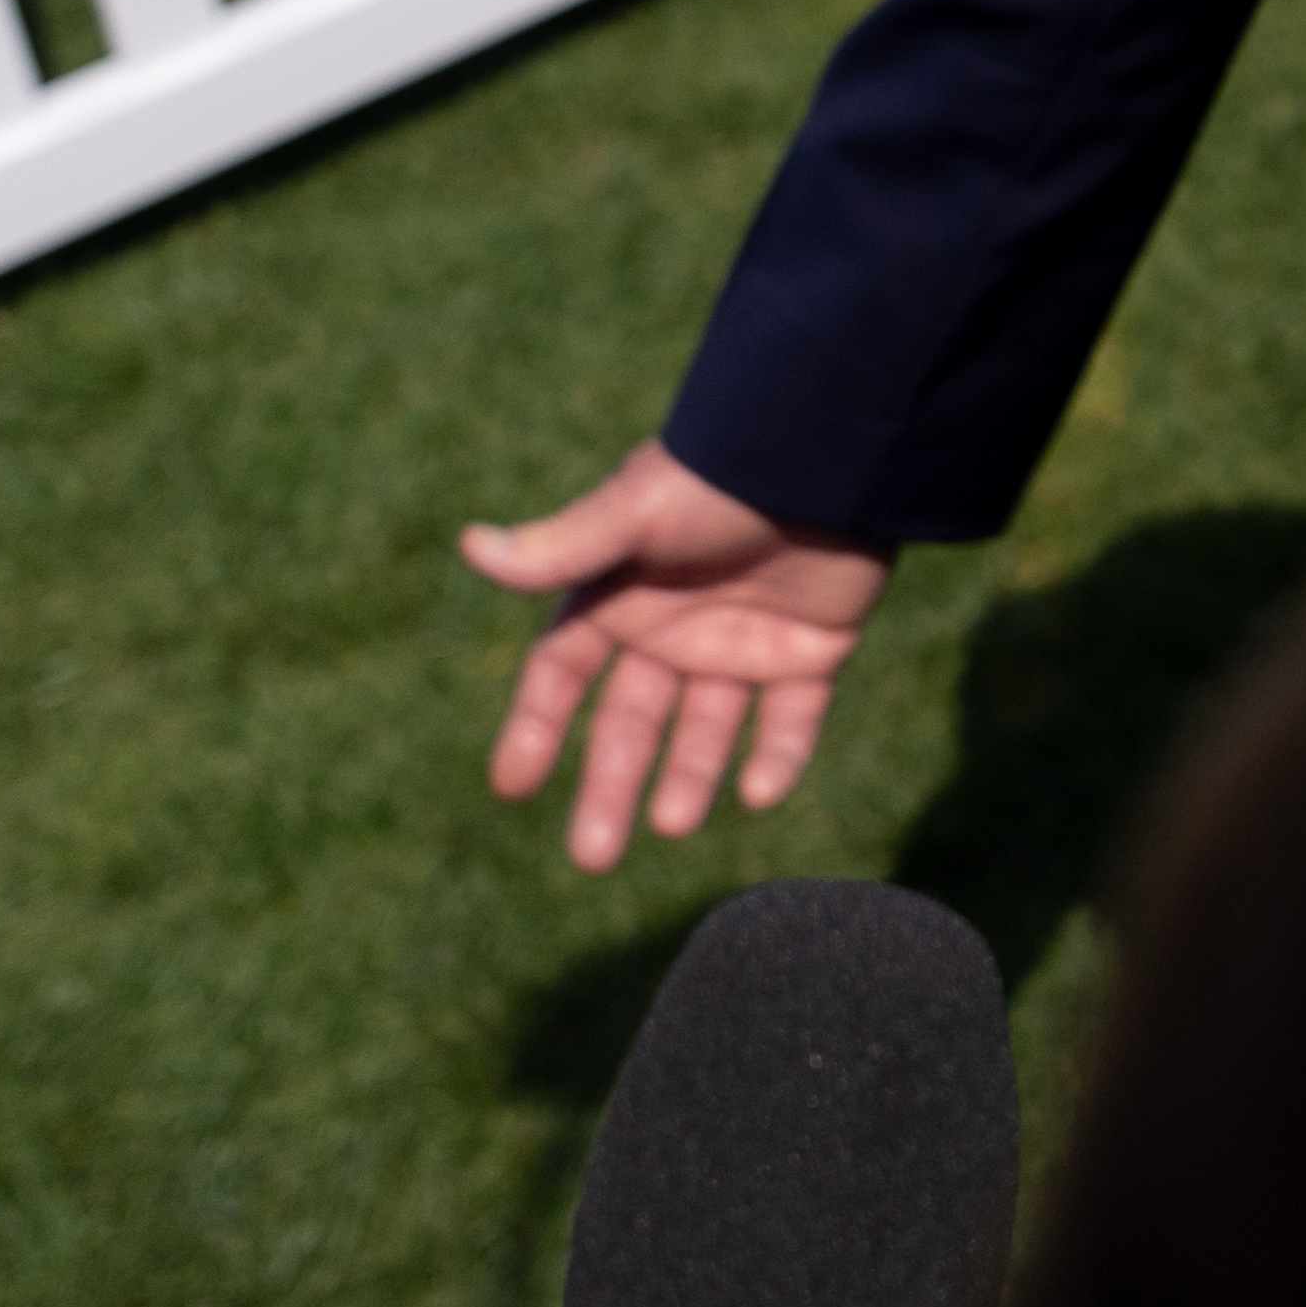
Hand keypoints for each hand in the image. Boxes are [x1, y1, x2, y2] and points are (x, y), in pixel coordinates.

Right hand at [468, 438, 895, 870]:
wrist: (833, 451)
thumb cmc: (723, 476)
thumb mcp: (638, 513)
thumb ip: (564, 545)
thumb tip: (472, 547)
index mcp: (622, 592)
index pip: (564, 673)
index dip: (536, 726)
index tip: (512, 786)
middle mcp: (676, 626)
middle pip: (632, 724)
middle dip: (611, 786)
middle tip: (593, 855)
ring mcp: (743, 641)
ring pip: (707, 732)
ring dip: (688, 780)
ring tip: (673, 825)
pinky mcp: (812, 650)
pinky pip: (791, 720)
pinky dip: (779, 757)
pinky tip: (761, 793)